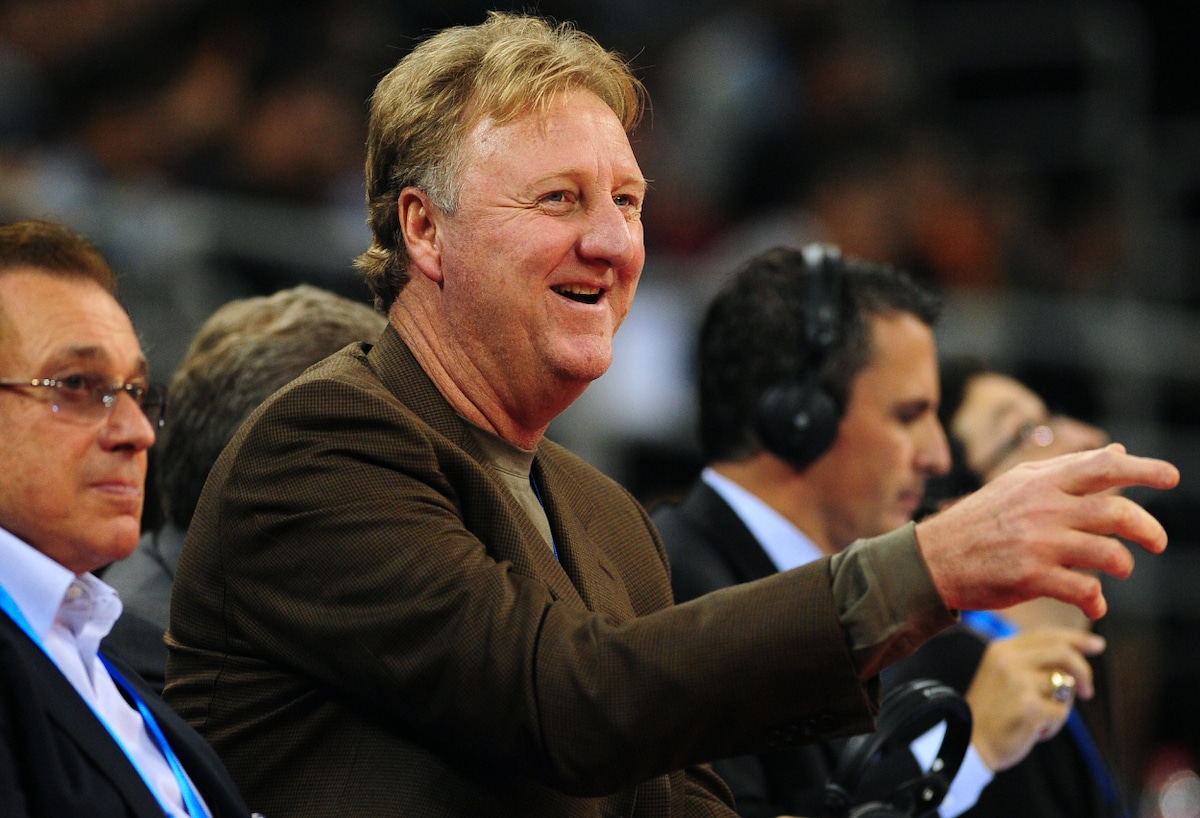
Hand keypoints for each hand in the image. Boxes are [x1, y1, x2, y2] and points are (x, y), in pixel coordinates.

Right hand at [914, 443, 1178, 618]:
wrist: (935, 558)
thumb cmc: (981, 520)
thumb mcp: (1019, 484)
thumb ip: (1069, 470)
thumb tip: (1120, 452)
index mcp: (1041, 482)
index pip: (1102, 468)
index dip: (1143, 470)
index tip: (1171, 476)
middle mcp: (1043, 508)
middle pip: (1117, 513)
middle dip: (1148, 529)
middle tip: (1157, 542)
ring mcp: (1038, 543)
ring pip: (1108, 553)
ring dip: (1123, 565)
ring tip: (1119, 570)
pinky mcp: (1030, 576)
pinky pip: (1084, 589)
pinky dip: (1097, 600)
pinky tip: (1094, 604)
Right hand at [966, 627, 1104, 770]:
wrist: (970, 743)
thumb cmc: (991, 711)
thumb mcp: (1002, 674)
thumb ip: (1030, 660)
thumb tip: (1074, 654)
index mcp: (1002, 649)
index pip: (1046, 634)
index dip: (1076, 638)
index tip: (1097, 645)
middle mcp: (1009, 660)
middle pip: (1063, 652)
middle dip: (1084, 671)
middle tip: (1089, 692)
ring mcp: (1019, 682)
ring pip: (1065, 686)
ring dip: (1061, 707)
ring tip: (1040, 719)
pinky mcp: (1029, 707)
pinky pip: (1061, 713)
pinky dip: (1053, 726)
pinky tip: (1034, 732)